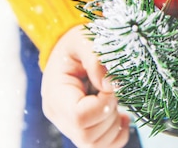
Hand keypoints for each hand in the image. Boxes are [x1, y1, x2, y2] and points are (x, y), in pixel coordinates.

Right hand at [41, 26, 129, 147]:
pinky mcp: (83, 130)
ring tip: (115, 101)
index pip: (79, 116)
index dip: (102, 104)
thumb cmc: (75, 44)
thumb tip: (112, 85)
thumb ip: (96, 59)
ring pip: (95, 145)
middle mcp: (59, 116)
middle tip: (113, 93)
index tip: (109, 86)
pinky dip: (118, 136)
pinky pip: (102, 147)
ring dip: (114, 126)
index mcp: (56, 94)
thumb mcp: (83, 39)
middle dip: (109, 115)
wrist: (69, 51)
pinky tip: (121, 116)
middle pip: (87, 136)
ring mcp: (70, 126)